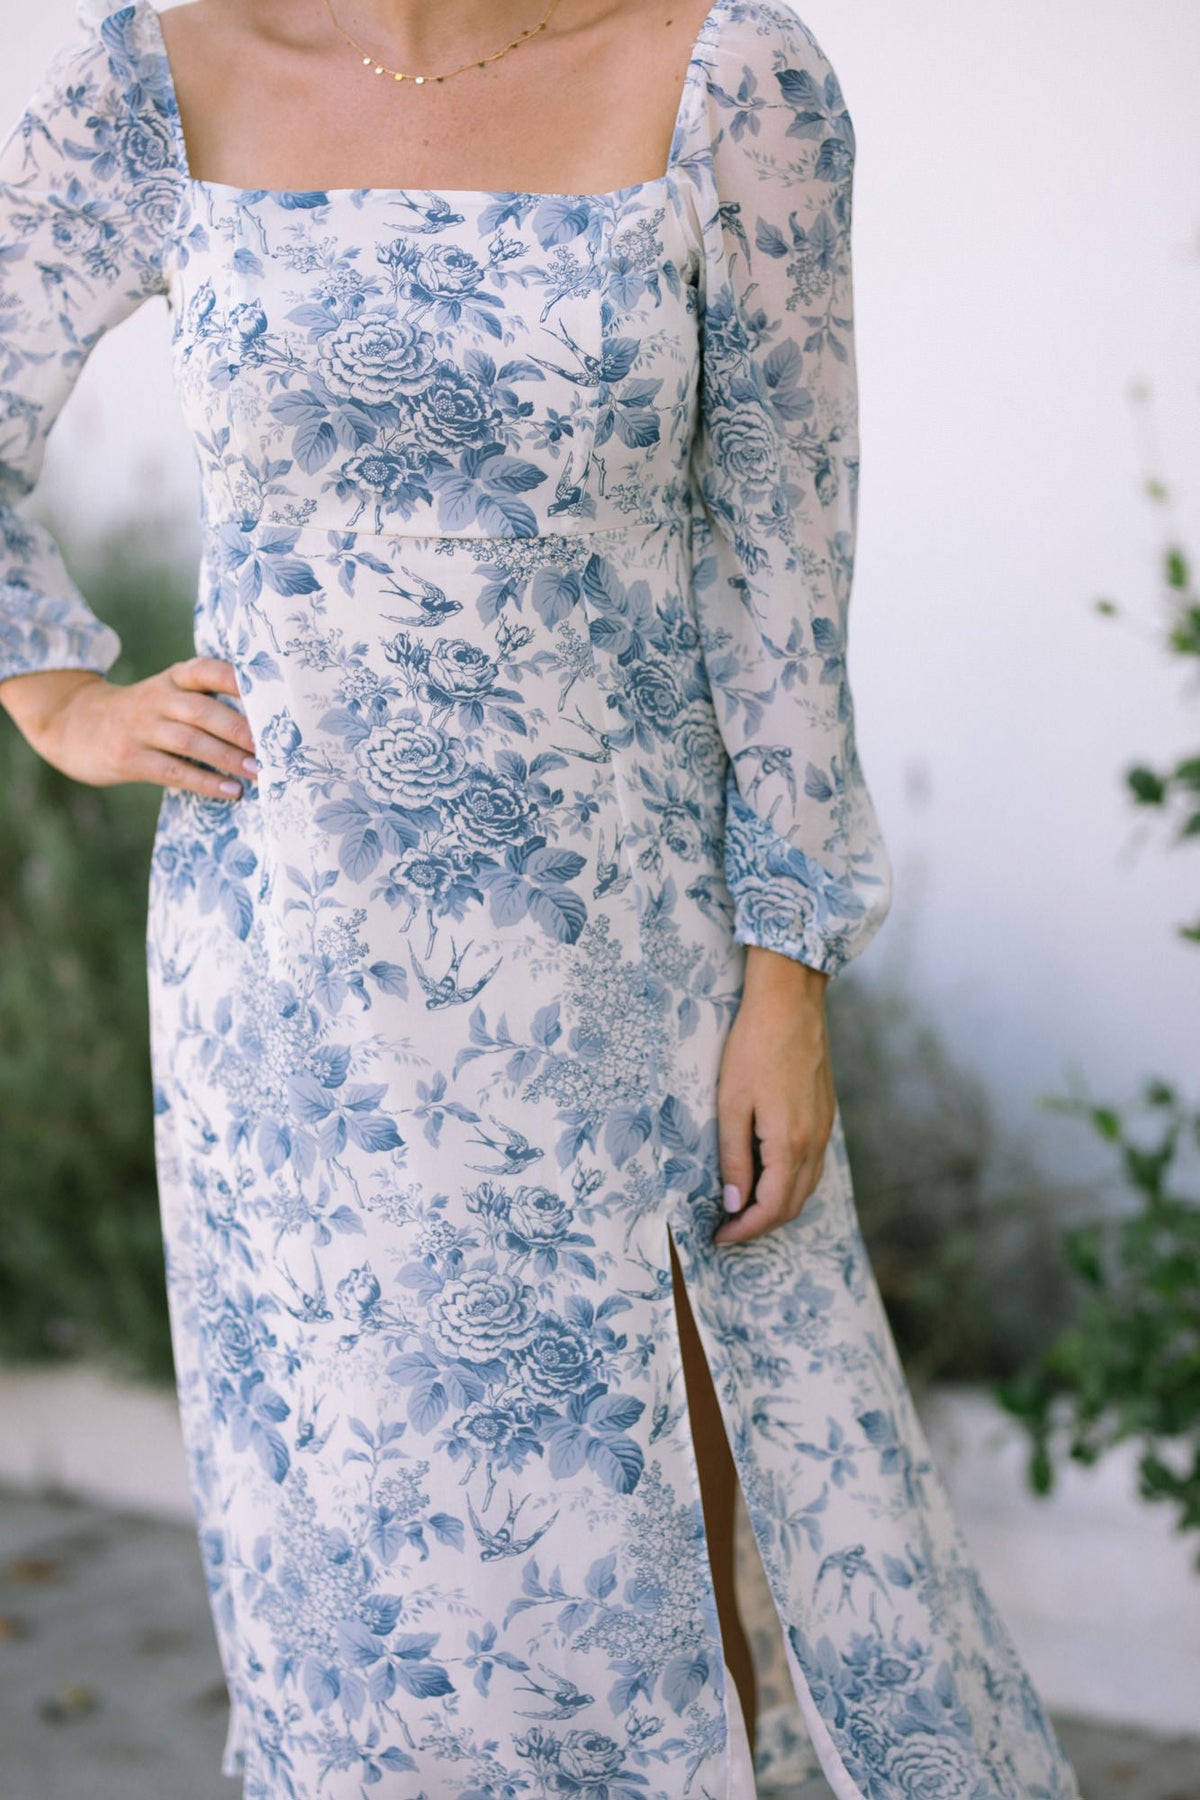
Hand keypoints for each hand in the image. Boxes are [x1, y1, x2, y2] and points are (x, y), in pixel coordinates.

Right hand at [0, 657, 257, 800]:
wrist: (74, 725)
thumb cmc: (141, 714)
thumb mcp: (166, 694)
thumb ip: (205, 700)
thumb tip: (267, 724)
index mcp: (172, 679)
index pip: (205, 670)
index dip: (235, 679)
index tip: (268, 692)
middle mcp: (156, 699)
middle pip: (202, 710)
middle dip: (240, 729)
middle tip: (273, 747)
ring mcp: (139, 728)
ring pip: (189, 741)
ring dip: (228, 758)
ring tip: (260, 772)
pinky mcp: (128, 758)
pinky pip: (172, 771)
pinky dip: (205, 782)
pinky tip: (231, 791)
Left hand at [713, 944, 834, 1245]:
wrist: (790, 1003)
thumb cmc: (753, 1048)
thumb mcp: (732, 1104)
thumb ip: (734, 1158)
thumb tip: (733, 1202)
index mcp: (790, 1143)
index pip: (772, 1208)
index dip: (745, 1229)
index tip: (720, 1236)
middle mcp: (814, 1141)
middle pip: (794, 1204)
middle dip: (761, 1224)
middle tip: (728, 1227)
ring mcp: (824, 1128)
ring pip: (807, 1186)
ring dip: (778, 1205)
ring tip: (743, 1207)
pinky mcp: (825, 1114)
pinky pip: (812, 1164)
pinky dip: (791, 1182)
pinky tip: (766, 1174)